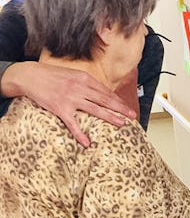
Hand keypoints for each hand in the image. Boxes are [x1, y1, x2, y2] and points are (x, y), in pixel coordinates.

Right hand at [1, 62, 136, 147]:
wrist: (29, 76)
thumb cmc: (51, 76)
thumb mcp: (72, 75)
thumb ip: (86, 83)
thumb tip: (100, 93)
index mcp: (84, 78)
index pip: (105, 91)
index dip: (118, 100)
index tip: (128, 107)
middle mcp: (80, 88)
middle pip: (105, 99)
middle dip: (120, 108)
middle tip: (132, 116)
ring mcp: (71, 98)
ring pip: (95, 109)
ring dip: (109, 117)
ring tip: (121, 124)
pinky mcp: (61, 108)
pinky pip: (73, 124)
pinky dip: (80, 134)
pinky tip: (87, 143)